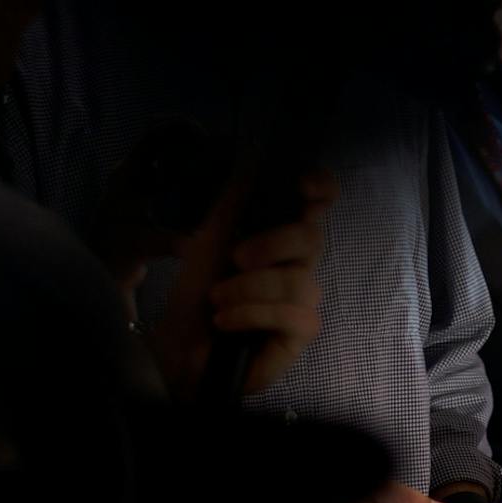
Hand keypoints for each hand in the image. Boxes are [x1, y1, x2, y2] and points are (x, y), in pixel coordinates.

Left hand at [143, 165, 334, 402]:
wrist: (179, 345)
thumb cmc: (198, 292)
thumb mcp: (208, 238)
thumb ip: (234, 201)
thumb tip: (254, 158)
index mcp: (280, 236)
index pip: (319, 205)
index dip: (322, 188)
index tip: (303, 185)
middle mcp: (299, 265)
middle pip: (313, 238)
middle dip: (273, 243)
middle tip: (235, 258)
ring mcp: (303, 301)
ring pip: (299, 282)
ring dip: (249, 289)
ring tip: (217, 299)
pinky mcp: (300, 336)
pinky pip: (293, 316)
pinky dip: (252, 314)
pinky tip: (225, 321)